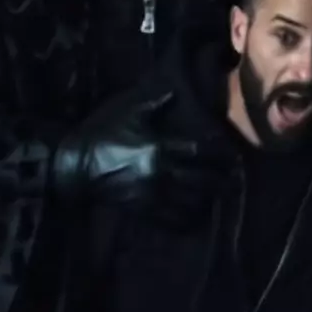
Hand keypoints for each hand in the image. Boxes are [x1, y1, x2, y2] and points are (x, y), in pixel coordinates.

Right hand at [53, 82, 231, 218]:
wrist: (76, 165)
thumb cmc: (102, 135)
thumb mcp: (128, 114)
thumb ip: (154, 105)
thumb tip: (174, 93)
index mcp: (159, 146)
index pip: (199, 151)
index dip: (219, 154)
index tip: (233, 156)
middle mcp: (161, 172)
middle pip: (201, 180)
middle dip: (220, 181)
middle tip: (234, 182)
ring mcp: (152, 194)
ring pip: (190, 201)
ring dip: (207, 200)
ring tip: (218, 199)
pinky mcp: (142, 209)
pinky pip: (171, 219)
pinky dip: (186, 219)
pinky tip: (195, 217)